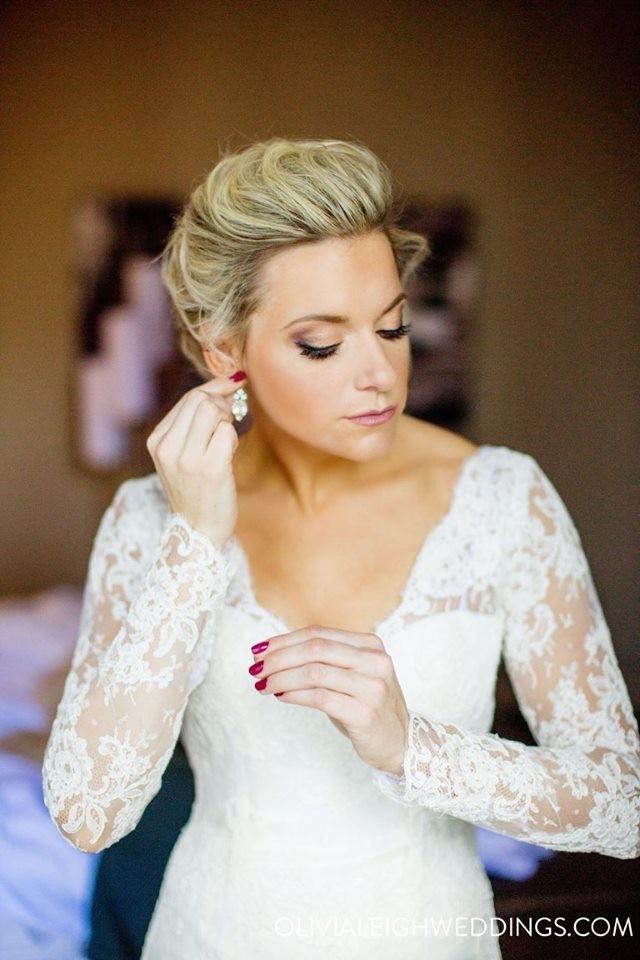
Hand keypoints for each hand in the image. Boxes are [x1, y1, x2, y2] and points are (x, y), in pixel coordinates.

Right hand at [146, 374, 243, 548]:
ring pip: (214, 411)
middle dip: (224, 399)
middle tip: (234, 412)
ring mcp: (187, 458)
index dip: (216, 387)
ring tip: (225, 441)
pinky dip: (233, 438)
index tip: (235, 381)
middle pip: (201, 399)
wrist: (198, 532)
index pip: (188, 399)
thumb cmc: (197, 492)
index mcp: (157, 442)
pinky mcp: (210, 468)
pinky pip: (227, 432)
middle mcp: (167, 448)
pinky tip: (228, 454)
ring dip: (228, 420)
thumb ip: (193, 425)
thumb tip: (224, 389)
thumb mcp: (181, 457)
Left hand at [249, 626, 409, 775]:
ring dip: (281, 677)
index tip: (258, 650)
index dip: (284, 640)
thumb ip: (324, 660)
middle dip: (278, 657)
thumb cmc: (367, 707)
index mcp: (371, 645)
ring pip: (314, 672)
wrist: (402, 743)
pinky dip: (294, 695)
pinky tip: (280, 696)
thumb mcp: (352, 675)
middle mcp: (375, 661)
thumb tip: (272, 653)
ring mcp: (373, 686)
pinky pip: (320, 697)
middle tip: (255, 668)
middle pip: (315, 649)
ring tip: (263, 685)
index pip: (318, 634)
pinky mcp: (365, 713)